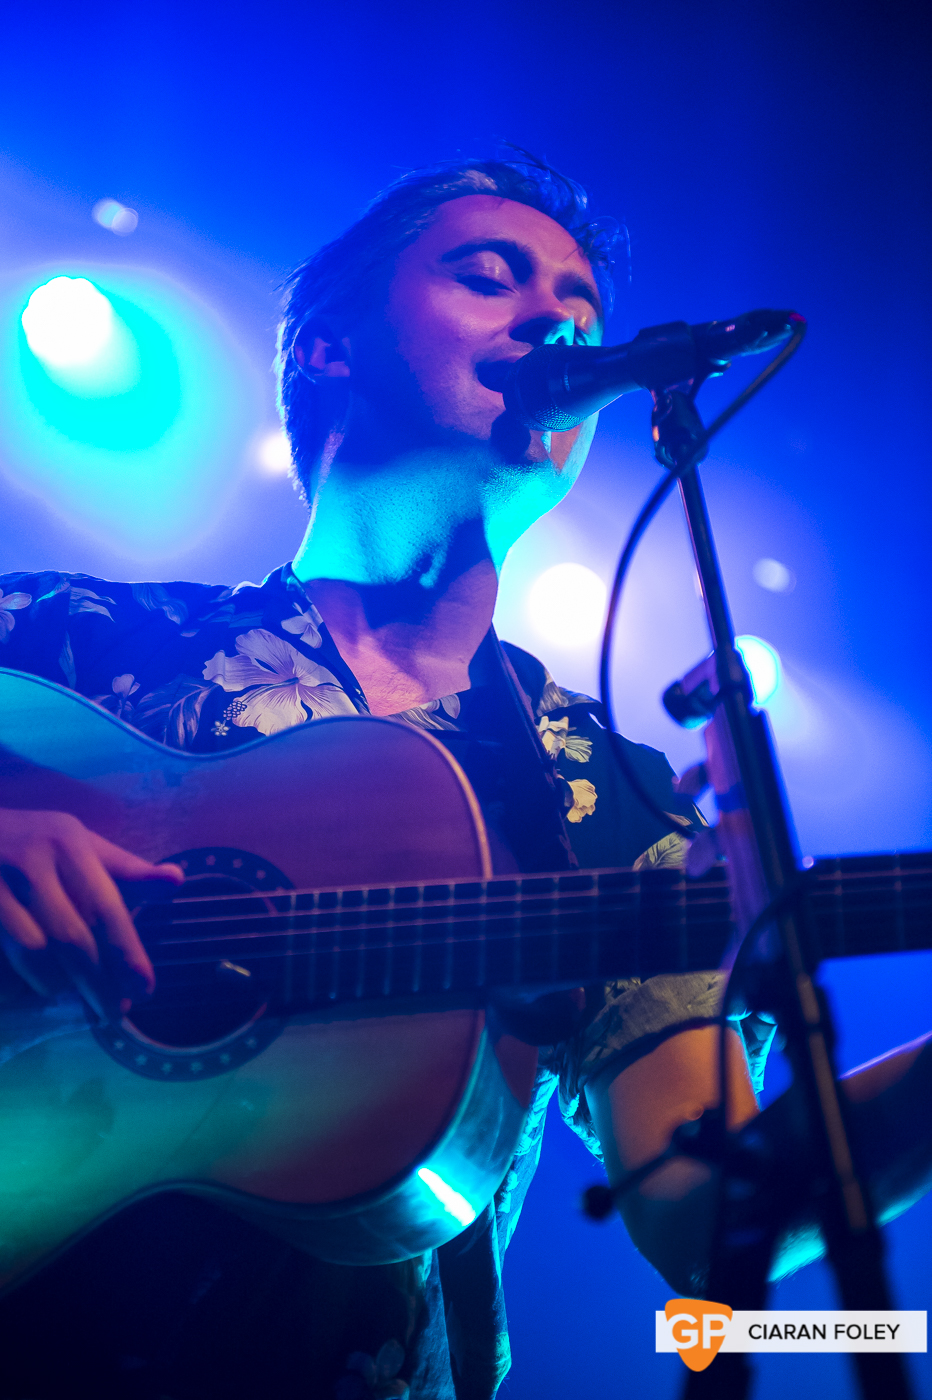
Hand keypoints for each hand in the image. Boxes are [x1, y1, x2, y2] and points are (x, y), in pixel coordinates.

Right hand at [0, 808, 182, 1005]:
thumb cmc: (32, 840)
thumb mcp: (78, 843)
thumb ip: (124, 870)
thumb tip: (177, 880)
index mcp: (68, 844)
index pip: (105, 907)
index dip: (126, 953)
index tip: (145, 989)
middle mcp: (31, 862)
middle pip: (72, 937)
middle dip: (98, 982)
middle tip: (115, 1012)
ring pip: (33, 952)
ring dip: (56, 982)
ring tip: (73, 996)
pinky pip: (2, 957)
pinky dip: (16, 981)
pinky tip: (27, 990)